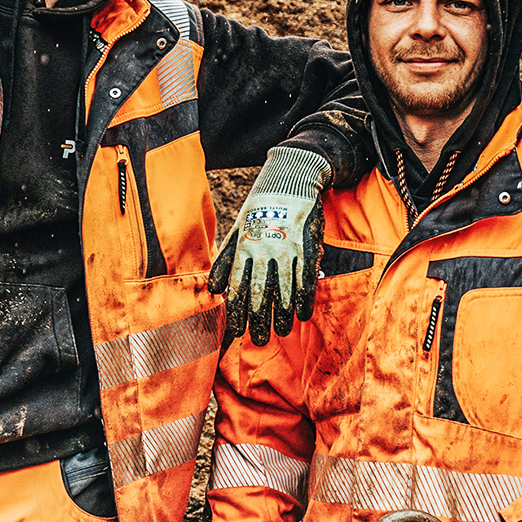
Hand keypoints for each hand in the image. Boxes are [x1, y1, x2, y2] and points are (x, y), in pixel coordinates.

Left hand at [209, 146, 330, 346]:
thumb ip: (226, 260)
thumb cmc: (259, 208)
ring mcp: (287, 249)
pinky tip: (302, 314)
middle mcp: (264, 250)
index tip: (236, 332)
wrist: (289, 181)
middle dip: (259, 319)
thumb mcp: (237, 230)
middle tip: (260, 340)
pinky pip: (306, 277)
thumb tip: (215, 289)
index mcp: (244, 247)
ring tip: (281, 332)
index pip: (238, 286)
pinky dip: (304, 298)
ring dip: (282, 314)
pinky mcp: (307, 246)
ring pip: (284, 288)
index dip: (236, 311)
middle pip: (260, 292)